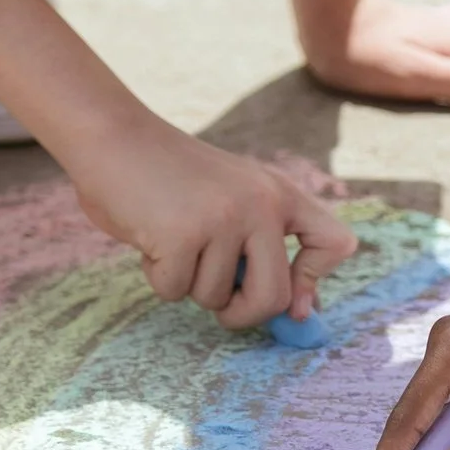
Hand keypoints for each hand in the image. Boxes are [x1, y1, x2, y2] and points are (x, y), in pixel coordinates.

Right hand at [67, 121, 355, 327]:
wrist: (113, 136)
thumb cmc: (170, 178)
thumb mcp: (232, 200)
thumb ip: (264, 247)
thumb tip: (300, 313)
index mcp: (280, 194)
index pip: (336, 244)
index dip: (314, 282)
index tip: (292, 301)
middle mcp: (261, 204)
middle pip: (273, 297)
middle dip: (242, 314)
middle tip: (220, 303)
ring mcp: (224, 218)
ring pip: (215, 298)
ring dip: (187, 284)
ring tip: (172, 240)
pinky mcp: (182, 234)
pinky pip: (174, 291)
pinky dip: (157, 277)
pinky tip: (150, 239)